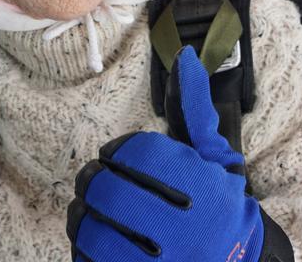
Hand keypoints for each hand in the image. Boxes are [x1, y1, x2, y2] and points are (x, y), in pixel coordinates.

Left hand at [67, 47, 292, 261]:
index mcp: (204, 188)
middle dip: (93, 182)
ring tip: (88, 209)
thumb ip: (195, 111)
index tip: (115, 154)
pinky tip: (94, 239)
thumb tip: (185, 59)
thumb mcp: (215, 157)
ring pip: (96, 232)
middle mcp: (186, 228)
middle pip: (112, 193)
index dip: (118, 150)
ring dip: (82, 216)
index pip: (140, 155)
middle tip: (93, 179)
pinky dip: (84, 249)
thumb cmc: (218, 202)